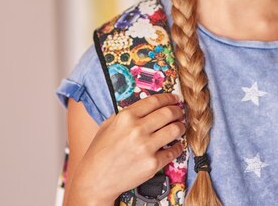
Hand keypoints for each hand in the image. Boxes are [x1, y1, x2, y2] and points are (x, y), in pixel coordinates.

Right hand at [68, 93, 185, 203]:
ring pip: (174, 130)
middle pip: (168, 113)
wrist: (96, 179)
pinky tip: (176, 146)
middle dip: (177, 111)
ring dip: (180, 127)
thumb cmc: (100, 151)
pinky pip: (173, 151)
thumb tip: (146, 107)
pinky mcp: (152, 164)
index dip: (168, 98)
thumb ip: (126, 114)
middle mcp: (137, 129)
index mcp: (126, 117)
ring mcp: (146, 147)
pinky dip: (177, 147)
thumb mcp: (108, 125)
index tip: (174, 98)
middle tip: (179, 113)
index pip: (154, 101)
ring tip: (180, 127)